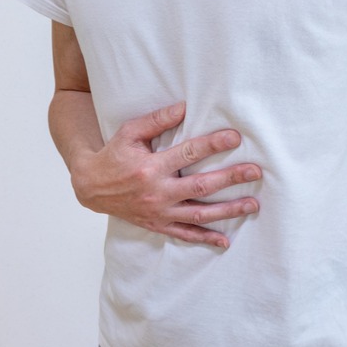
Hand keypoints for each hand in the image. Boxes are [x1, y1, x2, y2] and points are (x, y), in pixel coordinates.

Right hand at [69, 101, 261, 248]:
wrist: (91, 187)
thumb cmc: (113, 155)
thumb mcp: (130, 132)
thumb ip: (157, 120)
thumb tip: (184, 107)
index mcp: (151, 167)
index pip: (189, 153)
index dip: (213, 144)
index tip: (236, 137)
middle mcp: (157, 192)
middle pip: (201, 185)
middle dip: (231, 178)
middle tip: (255, 172)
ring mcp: (159, 211)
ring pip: (199, 213)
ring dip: (228, 210)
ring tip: (252, 205)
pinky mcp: (157, 224)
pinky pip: (185, 234)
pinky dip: (205, 238)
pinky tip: (225, 240)